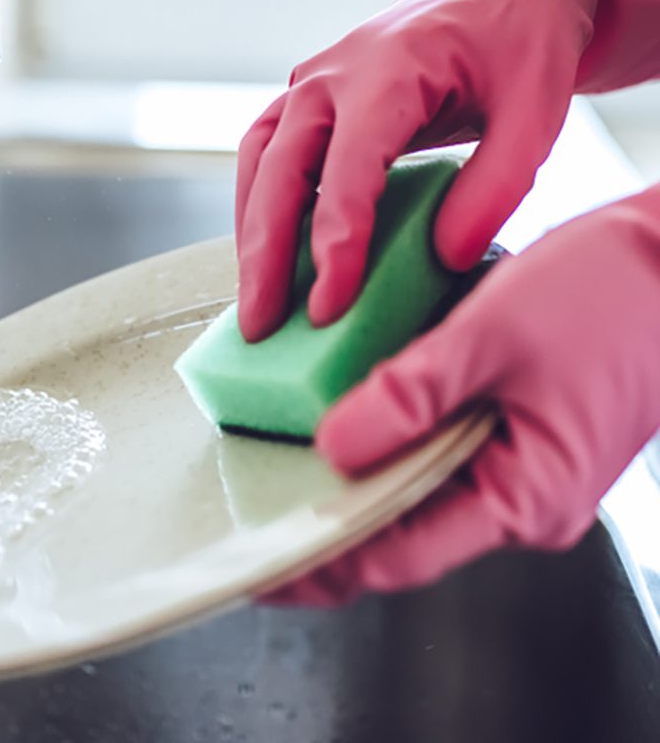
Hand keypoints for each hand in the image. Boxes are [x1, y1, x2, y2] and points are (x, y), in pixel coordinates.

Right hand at [235, 0, 659, 340]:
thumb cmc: (520, 44)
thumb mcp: (538, 111)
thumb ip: (496, 186)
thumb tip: (446, 258)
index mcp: (389, 68)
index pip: (347, 169)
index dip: (334, 242)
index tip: (329, 307)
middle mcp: (333, 73)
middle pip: (278, 169)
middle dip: (265, 252)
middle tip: (258, 324)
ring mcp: (313, 82)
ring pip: (257, 161)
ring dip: (249, 231)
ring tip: (255, 299)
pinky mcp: (309, 98)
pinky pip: (266, 153)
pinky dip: (257, 204)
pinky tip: (267, 251)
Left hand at [264, 187, 659, 605]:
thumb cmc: (609, 294)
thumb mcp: (490, 338)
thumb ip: (408, 397)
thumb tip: (333, 449)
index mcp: (525, 498)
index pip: (400, 555)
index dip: (321, 561)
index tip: (259, 569)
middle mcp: (523, 496)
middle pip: (403, 525)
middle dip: (327, 517)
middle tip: (254, 506)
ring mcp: (522, 462)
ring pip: (417, 482)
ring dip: (356, 470)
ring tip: (282, 458)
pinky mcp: (518, 426)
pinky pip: (439, 443)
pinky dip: (390, 431)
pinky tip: (347, 406)